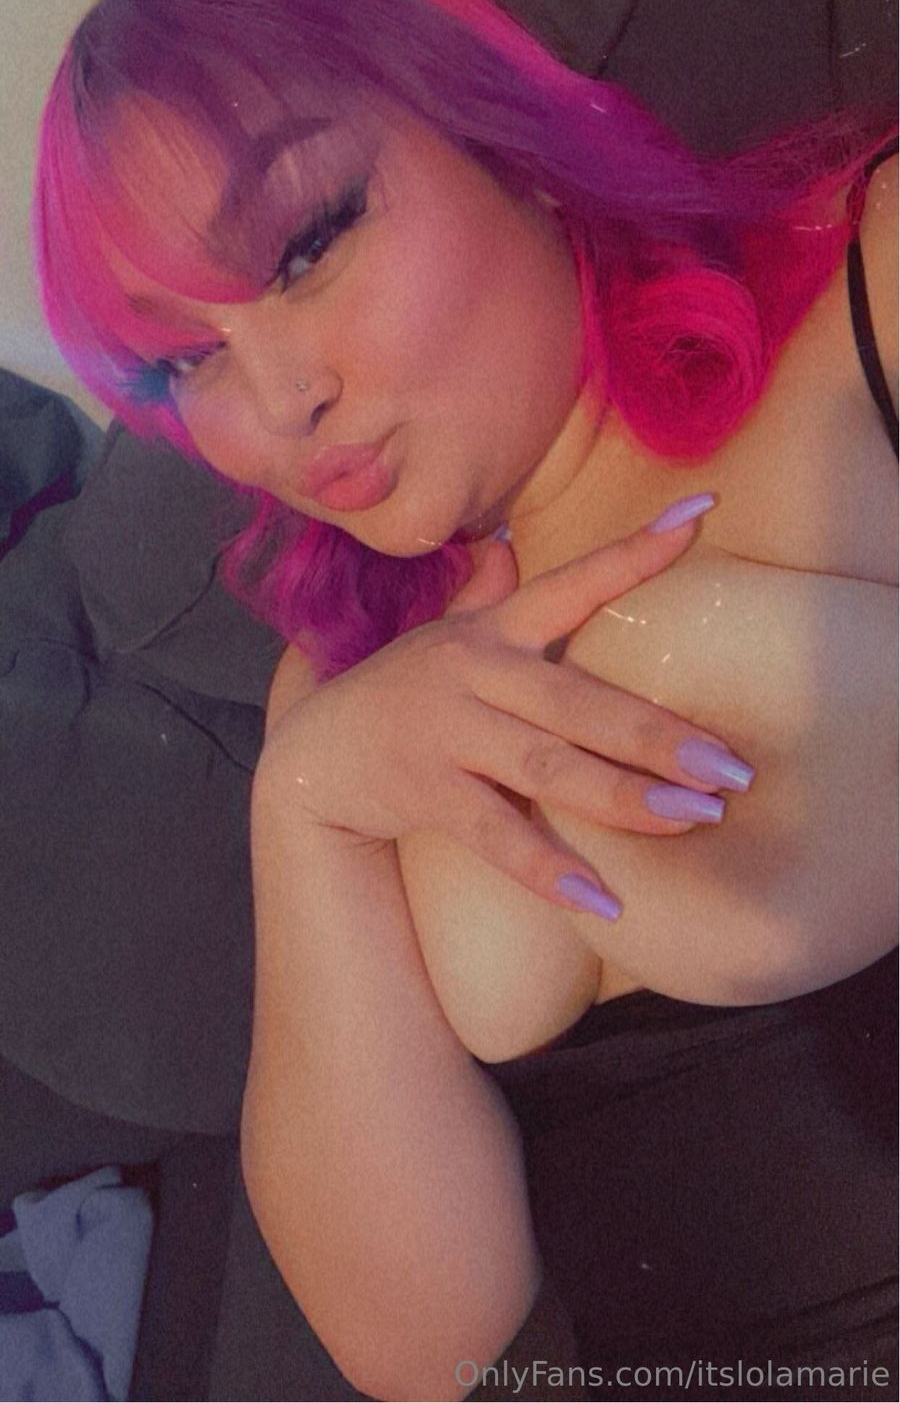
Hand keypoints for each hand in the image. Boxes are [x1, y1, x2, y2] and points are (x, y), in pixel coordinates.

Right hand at [258, 496, 754, 916]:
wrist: (308, 758)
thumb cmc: (397, 694)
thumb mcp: (441, 636)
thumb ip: (484, 594)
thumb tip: (510, 544)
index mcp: (490, 631)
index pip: (572, 584)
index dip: (634, 553)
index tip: (700, 516)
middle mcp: (473, 672)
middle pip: (578, 701)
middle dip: (658, 734)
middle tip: (732, 768)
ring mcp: (446, 731)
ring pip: (547, 766)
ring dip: (624, 796)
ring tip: (694, 819)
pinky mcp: (422, 789)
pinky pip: (494, 834)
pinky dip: (547, 870)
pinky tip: (602, 902)